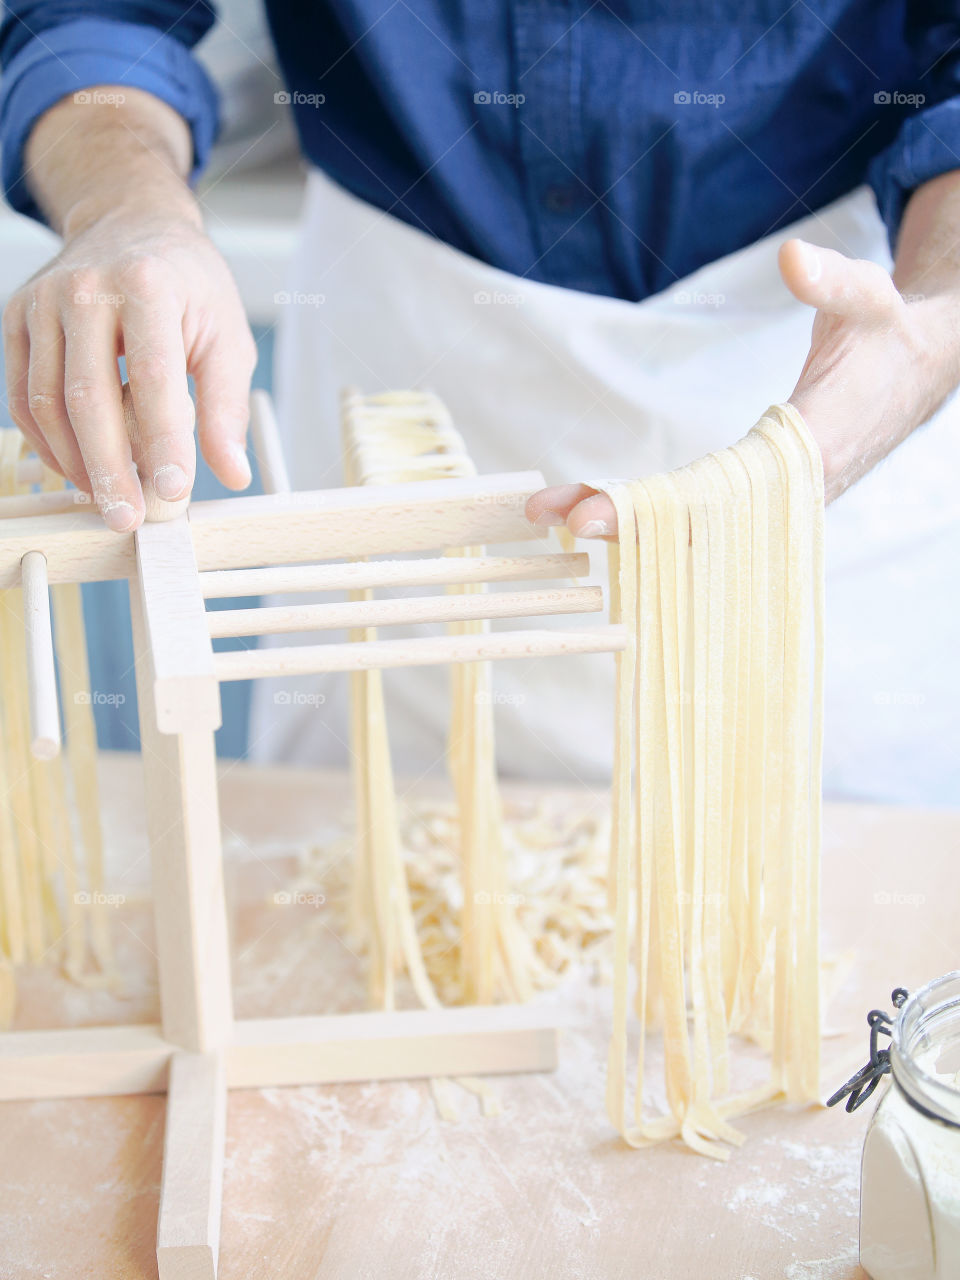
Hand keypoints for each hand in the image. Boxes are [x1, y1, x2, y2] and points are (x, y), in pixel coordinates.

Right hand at [3, 200, 255, 530]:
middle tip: (129, 518)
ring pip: (46, 402)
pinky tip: (79, 470)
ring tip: (109, 500)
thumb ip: (227, 407)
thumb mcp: (227, 336)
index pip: (154, 376)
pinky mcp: (17, 320)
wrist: (131, 224)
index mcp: (147, 285)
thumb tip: (232, 472)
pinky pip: (23, 397)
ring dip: (77, 463)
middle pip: (89, 397)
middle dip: (109, 468)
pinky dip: (50, 444)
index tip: (174, 490)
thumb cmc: (186, 284)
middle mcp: (86, 289)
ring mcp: (43, 302)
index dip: (164, 441)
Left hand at [526, 237, 959, 535]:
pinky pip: (701, 519)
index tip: (592, 513)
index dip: (655, 509)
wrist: (918, 373)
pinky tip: (599, 514)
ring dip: (624, 521)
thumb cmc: (888, 335)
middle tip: (553, 517)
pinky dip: (649, 519)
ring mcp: (776, 503)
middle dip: (621, 521)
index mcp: (812, 450)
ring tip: (553, 514)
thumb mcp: (867, 298)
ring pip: (691, 528)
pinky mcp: (764, 499)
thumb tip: (794, 257)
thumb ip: (831, 281)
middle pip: (692, 524)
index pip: (719, 495)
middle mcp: (789, 492)